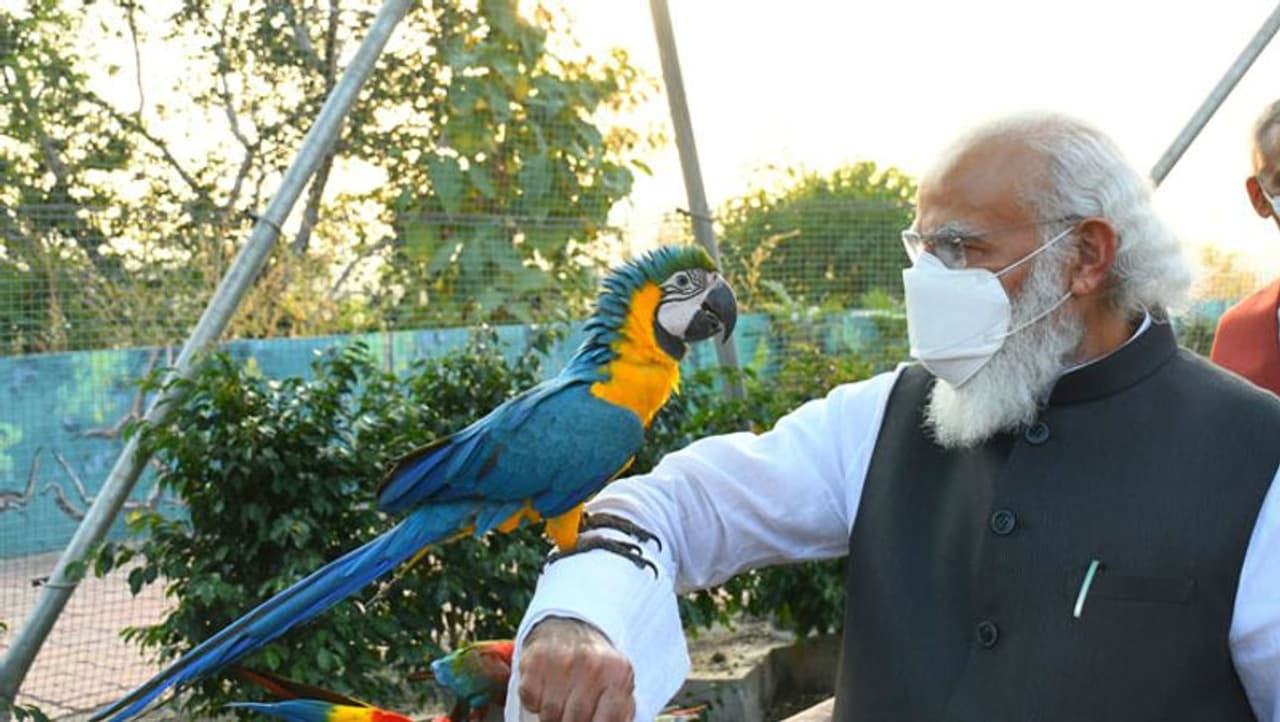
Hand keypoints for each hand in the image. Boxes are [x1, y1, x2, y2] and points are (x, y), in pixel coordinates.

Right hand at [517, 616, 635, 721]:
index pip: (608, 720)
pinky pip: (530, 700)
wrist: (570, 628)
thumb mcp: (618, 686)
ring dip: (553, 715)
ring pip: (551, 714)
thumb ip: (618, 712)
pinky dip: (535, 702)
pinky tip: (546, 689)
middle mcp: (592, 664)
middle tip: (571, 716)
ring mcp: (563, 660)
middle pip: (577, 720)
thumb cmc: (597, 668)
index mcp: (618, 673)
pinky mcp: (536, 659)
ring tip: (560, 702)